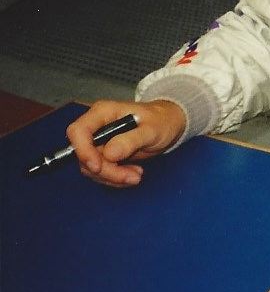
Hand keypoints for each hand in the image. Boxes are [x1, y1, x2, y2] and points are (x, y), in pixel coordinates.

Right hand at [66, 99, 185, 186]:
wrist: (169, 124)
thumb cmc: (162, 120)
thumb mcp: (152, 129)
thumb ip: (131, 140)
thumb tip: (109, 154)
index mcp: (103, 113)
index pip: (78, 131)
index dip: (83, 151)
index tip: (98, 167)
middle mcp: (97, 126)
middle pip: (85, 154)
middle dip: (106, 170)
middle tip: (133, 176)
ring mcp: (100, 142)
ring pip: (91, 167)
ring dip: (112, 177)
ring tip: (137, 175)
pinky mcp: (104, 155)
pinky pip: (101, 172)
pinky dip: (115, 178)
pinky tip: (134, 174)